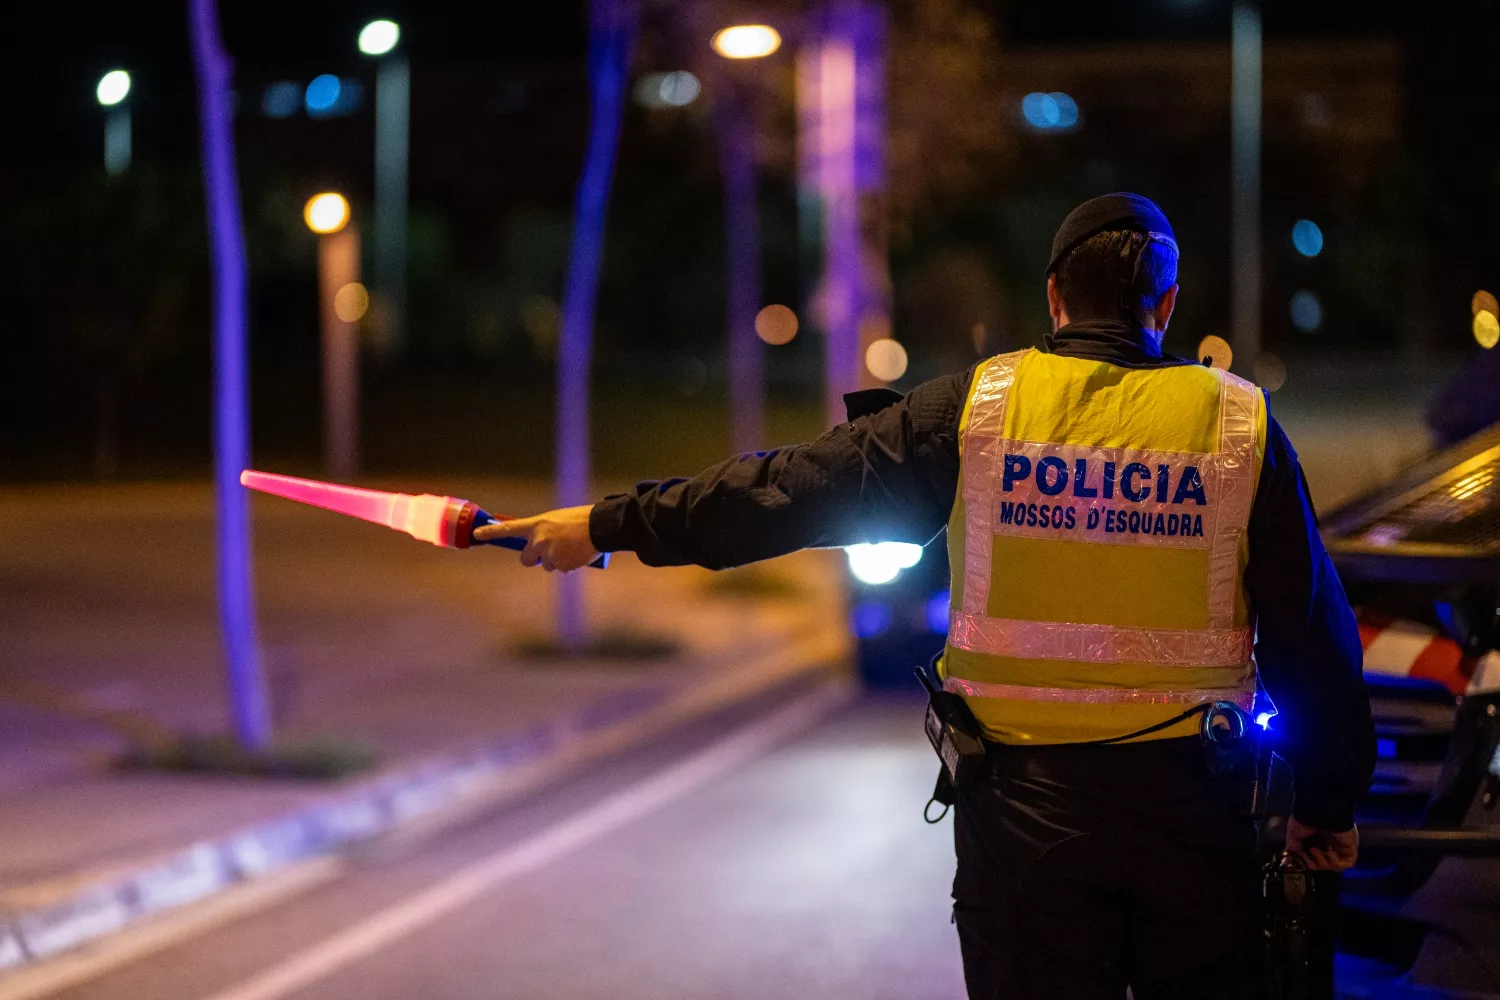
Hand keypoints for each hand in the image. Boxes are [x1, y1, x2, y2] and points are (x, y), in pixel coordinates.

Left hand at [472, 505, 598, 571]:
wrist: (599, 526)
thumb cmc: (580, 520)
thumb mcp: (556, 520)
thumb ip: (544, 533)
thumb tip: (541, 549)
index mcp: (537, 525)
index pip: (508, 529)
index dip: (490, 532)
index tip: (476, 534)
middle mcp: (539, 541)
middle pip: (526, 559)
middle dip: (535, 559)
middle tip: (549, 552)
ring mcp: (549, 554)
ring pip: (547, 566)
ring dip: (557, 560)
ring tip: (572, 548)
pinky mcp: (561, 565)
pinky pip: (562, 570)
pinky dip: (569, 565)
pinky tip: (578, 554)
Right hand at [1285, 816, 1358, 871]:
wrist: (1318, 812)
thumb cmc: (1305, 819)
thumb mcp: (1294, 835)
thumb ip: (1294, 850)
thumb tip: (1289, 862)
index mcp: (1317, 838)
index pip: (1314, 857)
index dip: (1307, 861)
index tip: (1300, 858)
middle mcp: (1329, 842)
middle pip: (1323, 864)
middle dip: (1313, 863)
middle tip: (1307, 853)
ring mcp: (1340, 846)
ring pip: (1333, 866)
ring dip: (1322, 863)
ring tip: (1315, 850)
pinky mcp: (1350, 848)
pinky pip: (1346, 864)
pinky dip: (1335, 863)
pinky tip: (1329, 852)